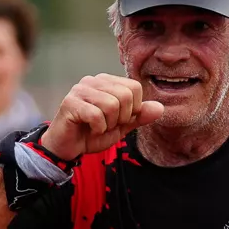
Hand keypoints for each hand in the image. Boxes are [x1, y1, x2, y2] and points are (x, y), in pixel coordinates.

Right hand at [39, 75, 158, 162]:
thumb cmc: (92, 134)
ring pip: (111, 105)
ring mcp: (80, 90)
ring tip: (98, 127)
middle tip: (107, 125)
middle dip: (121, 118)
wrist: (67, 148)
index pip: (134, 87)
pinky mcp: (70, 102)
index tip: (118, 120)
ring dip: (108, 124)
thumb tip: (160, 108)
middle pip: (125, 95)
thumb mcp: (121, 126)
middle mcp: (93, 80)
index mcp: (107, 82)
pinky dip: (97, 129)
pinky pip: (96, 115)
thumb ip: (138, 116)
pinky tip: (89, 130)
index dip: (133, 109)